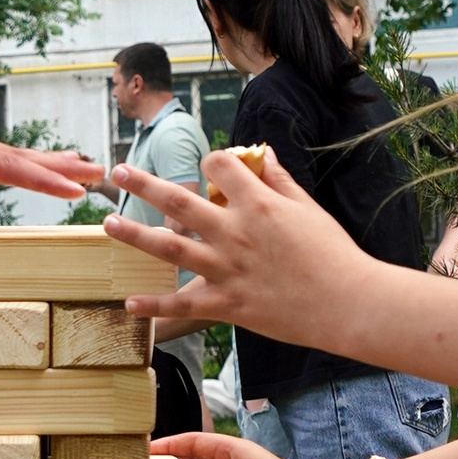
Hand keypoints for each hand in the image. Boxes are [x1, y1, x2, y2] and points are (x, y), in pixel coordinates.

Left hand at [0, 92, 98, 204]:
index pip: (6, 165)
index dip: (44, 179)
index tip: (78, 190)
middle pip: (16, 155)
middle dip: (57, 166)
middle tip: (97, 172)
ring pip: (3, 155)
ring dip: (39, 162)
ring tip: (71, 167)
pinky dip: (8, 163)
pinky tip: (8, 168)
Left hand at [105, 143, 373, 337]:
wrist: (349, 302)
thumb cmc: (334, 254)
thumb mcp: (309, 209)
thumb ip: (280, 181)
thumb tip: (264, 153)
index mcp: (258, 203)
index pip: (219, 166)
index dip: (212, 161)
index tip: (209, 166)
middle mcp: (235, 231)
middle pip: (179, 200)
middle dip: (145, 184)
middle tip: (118, 172)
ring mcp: (228, 268)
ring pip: (171, 247)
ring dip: (135, 234)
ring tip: (108, 223)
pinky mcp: (228, 303)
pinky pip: (184, 304)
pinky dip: (155, 305)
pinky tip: (129, 302)